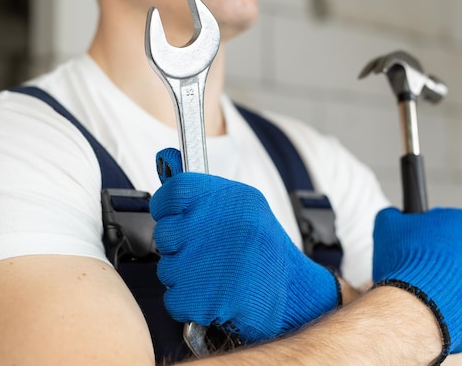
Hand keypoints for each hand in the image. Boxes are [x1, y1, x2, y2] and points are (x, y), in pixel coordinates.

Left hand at [150, 148, 340, 342]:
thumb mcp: (245, 207)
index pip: (176, 190)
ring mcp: (217, 265)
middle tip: (203, 253)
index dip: (166, 205)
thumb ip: (204, 191)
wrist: (295, 294)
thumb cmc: (264, 250)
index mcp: (236, 200)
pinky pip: (175, 300)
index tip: (171, 215)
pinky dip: (188, 303)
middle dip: (177, 247)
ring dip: (184, 277)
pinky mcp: (212, 300)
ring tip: (214, 276)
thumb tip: (166, 158)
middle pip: (166, 233)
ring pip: (168, 269)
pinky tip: (212, 296)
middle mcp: (227, 228)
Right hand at [372, 207, 461, 356]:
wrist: (417, 305)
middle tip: (411, 265)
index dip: (420, 231)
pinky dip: (448, 299)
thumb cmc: (404, 261)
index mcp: (461, 221)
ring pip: (460, 273)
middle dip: (434, 255)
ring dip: (442, 277)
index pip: (440, 220)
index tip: (408, 242)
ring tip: (419, 286)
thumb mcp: (386, 224)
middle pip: (453, 247)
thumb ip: (393, 215)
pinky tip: (430, 301)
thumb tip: (395, 216)